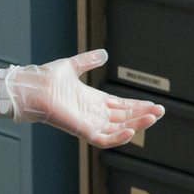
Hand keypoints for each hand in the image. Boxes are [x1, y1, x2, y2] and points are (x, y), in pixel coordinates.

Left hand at [0, 51, 162, 146]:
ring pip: (119, 129)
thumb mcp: (73, 66)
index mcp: (93, 101)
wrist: (33, 88)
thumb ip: (89, 61)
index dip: (138, 106)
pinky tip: (132, 130)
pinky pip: (104, 139)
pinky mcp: (82, 131)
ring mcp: (89, 123)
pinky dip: (118, 138)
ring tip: (153, 117)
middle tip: (161, 111)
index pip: (122, 106)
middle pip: (125, 118)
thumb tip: (104, 53)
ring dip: (137, 125)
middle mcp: (93, 114)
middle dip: (143, 115)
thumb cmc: (47, 79)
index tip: (154, 104)